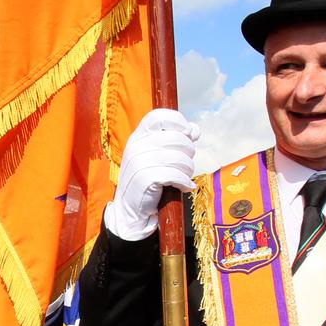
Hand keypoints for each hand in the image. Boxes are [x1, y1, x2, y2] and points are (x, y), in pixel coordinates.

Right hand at [106, 108, 199, 240]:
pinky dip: (184, 182)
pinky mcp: (145, 178)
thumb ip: (175, 140)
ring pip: (180, 158)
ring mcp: (139, 162)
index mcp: (137, 136)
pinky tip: (184, 187)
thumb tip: (195, 130)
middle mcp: (136, 146)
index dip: (178, 122)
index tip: (187, 134)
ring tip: (184, 178)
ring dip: (188, 170)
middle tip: (185, 165)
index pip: (159, 116)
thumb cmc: (147, 179)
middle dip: (189, 152)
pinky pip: (176, 175)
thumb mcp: (157, 156)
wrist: (130, 209)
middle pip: (177, 138)